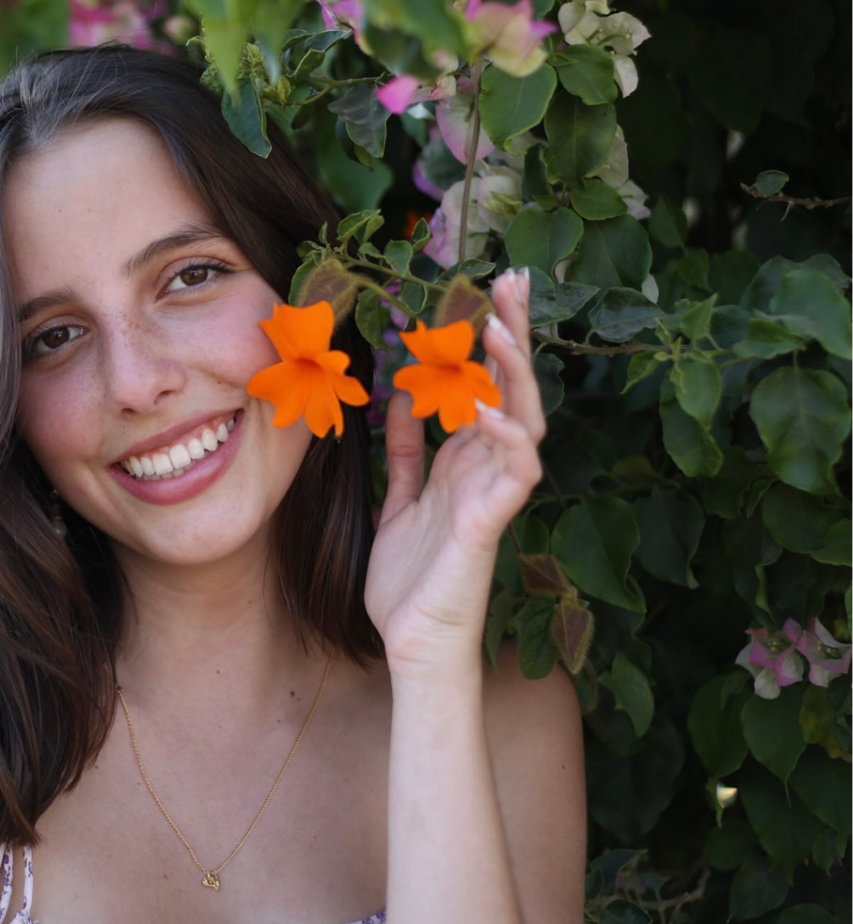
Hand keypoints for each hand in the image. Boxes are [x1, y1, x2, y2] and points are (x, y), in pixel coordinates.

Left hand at [364, 268, 544, 676]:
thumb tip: (401, 399)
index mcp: (465, 462)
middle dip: (514, 335)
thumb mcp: (399, 499)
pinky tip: (485, 409)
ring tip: (502, 326)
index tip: (484, 291)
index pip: (484, 385)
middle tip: (511, 280)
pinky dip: (505, 440)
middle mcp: (487, 470)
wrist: (413, 643)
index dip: (487, 340)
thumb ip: (404, 451)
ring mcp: (494, 496)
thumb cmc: (411, 578)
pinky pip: (513, 476)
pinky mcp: (490, 526)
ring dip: (514, 374)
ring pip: (523, 421)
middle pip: (511, 389)